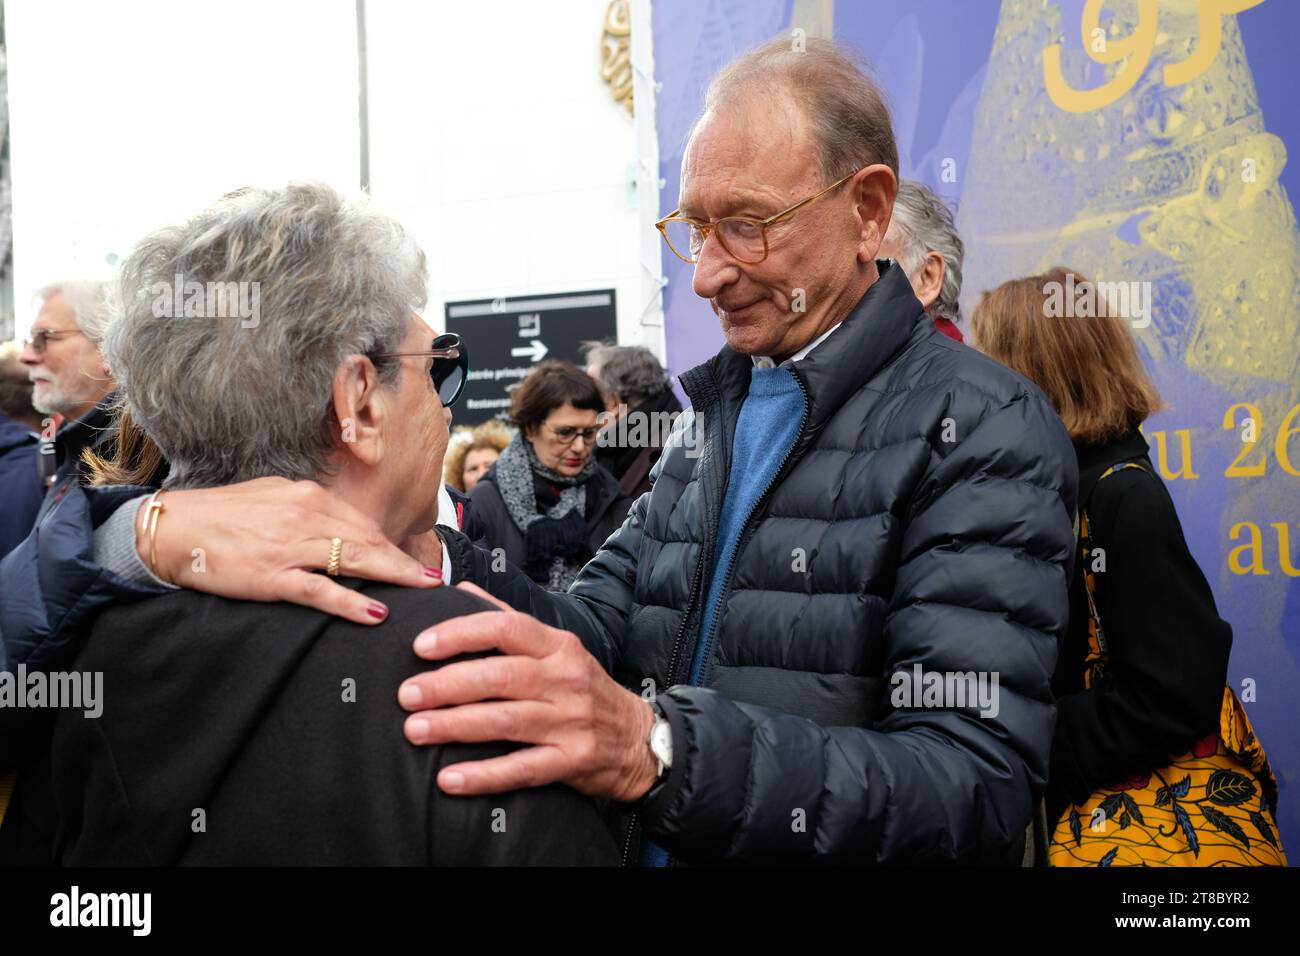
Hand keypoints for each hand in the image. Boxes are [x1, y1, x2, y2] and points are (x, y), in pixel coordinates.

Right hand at [143, 477, 441, 623]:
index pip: (362, 523)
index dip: (392, 544)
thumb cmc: (222, 515)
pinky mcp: (273, 575)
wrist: (172, 528)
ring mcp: (291, 546)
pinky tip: (376, 614)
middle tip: (434, 581)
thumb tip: (340, 526)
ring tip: (422, 591)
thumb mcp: (273, 498)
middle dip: (405, 562)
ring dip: (394, 577)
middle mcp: (306, 516)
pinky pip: (322, 590)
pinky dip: (352, 603)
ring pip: (355, 561)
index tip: (414, 561)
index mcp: (308, 496)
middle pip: (369, 540)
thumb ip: (308, 511)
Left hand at [399, 582, 658, 801]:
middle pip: (500, 676)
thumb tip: (459, 589)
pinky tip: (449, 779)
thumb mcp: (558, 648)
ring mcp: (571, 722)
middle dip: (446, 684)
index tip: (421, 646)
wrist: (638, 740)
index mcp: (558, 646)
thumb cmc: (585, 689)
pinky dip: (483, 776)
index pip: (506, 628)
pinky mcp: (572, 761)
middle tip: (406, 694)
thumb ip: (508, 621)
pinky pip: (522, 769)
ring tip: (414, 730)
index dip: (460, 634)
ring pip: (505, 721)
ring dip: (454, 726)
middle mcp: (566, 679)